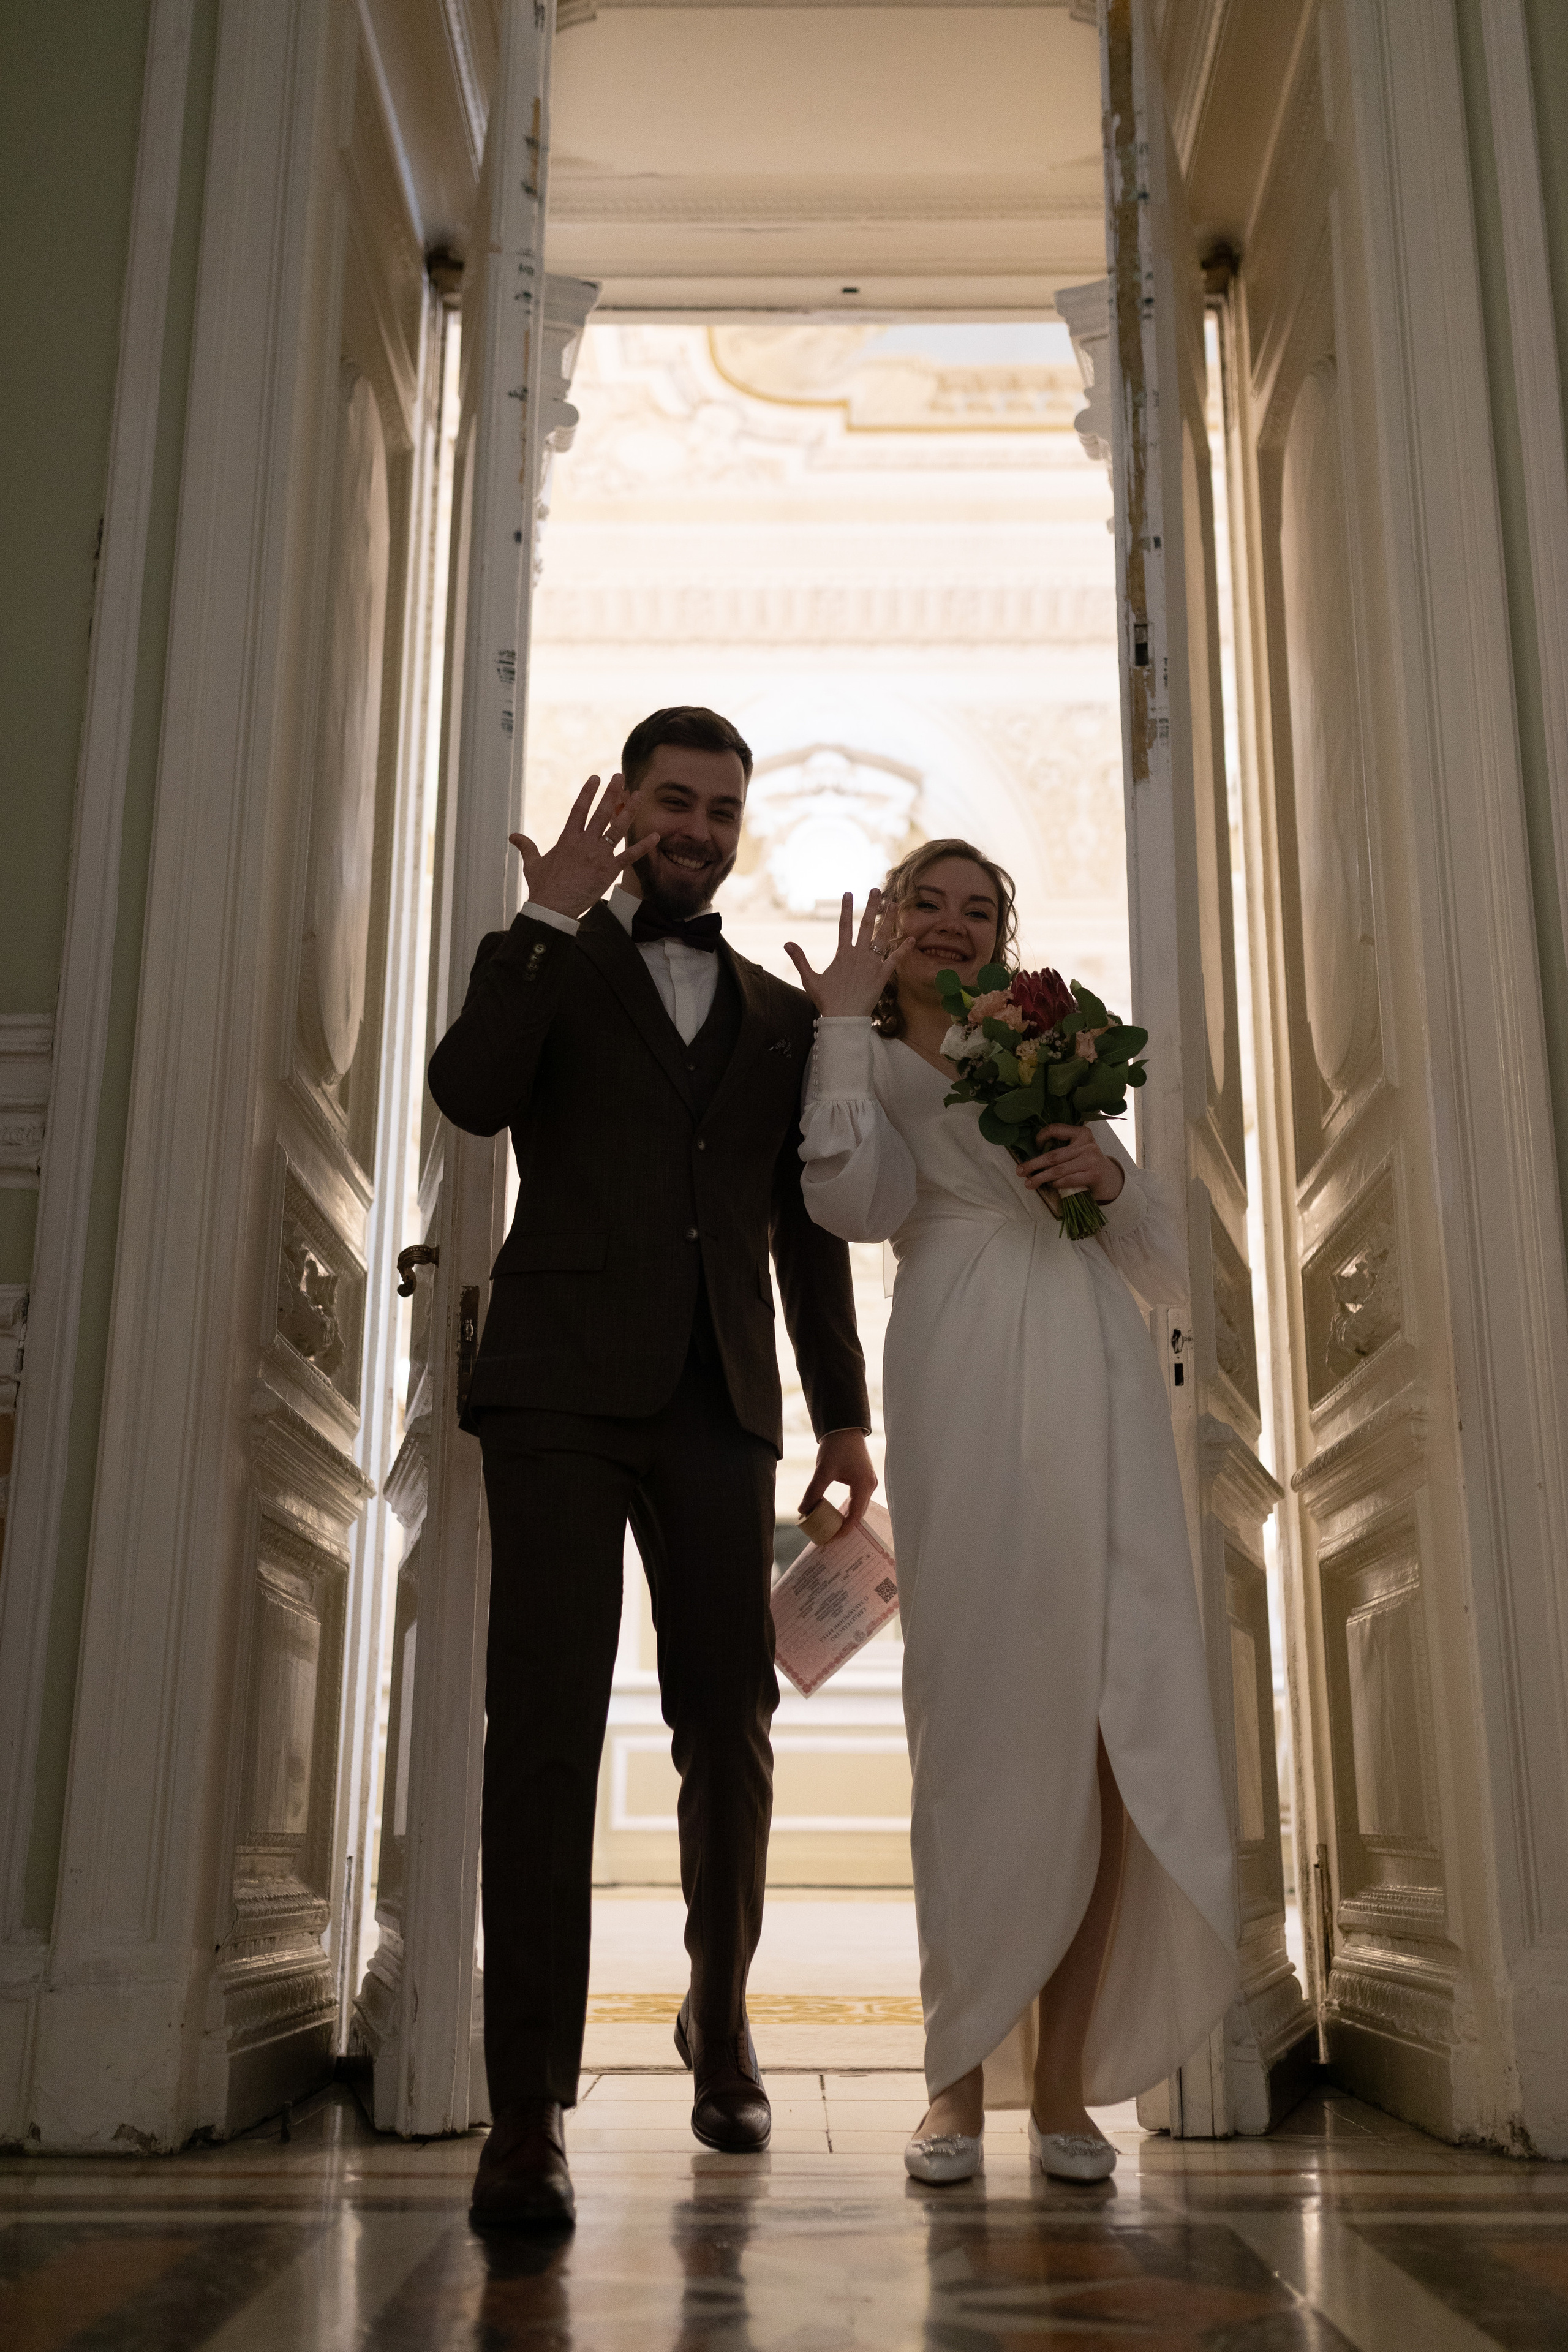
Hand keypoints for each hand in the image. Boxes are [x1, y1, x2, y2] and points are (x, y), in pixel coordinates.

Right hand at [509, 773, 658, 918]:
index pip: (579, 809)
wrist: (553, 907)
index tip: (596, 778)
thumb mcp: (532, 864)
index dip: (588, 792)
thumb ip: (526, 847)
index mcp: (567, 838)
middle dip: (612, 793)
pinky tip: (655, 835)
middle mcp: (585, 843)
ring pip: (617, 828)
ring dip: (629, 810)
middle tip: (620, 777)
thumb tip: (513, 837)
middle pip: (601, 812)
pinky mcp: (609, 871)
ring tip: (639, 795)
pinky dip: (643, 846)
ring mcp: (598, 855)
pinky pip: (630, 856)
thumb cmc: (542, 888)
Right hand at [783, 891, 917, 1016]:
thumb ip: (800, 960)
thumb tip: (787, 943)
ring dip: (889, 919)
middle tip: (877, 890)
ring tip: (894, 904)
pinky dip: (904, 948)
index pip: (844, 925)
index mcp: (842, 954)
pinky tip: (912, 938)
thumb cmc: (827, 1001)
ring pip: (883, 937)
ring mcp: (872, 964)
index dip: (846, 909)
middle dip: (872, 906)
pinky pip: (895, 959)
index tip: (849, 893)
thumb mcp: (810, 980)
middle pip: (867, 925)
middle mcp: (859, 955)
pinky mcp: (883, 976)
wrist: (844, 1018)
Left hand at [798, 1429, 877, 1531]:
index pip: (855, 1515)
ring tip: (834, 1528)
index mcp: (863, 1485)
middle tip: (832, 1537)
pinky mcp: (864, 1477)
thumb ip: (813, 1492)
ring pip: (860, 1506)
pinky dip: (850, 1507)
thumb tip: (803, 1511)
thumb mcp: (823, 1470)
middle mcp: (870, 1485)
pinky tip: (839, 1512)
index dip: (845, 1529)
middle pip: (859, 1513)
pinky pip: (859, 1498)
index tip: (833, 1539)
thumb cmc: (836, 1447)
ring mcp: (869, 1481)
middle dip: (846, 1526)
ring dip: (848, 1517)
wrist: (844, 1427)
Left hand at [1017, 1121, 1124, 1202]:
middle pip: (1053, 1155)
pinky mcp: (1093, 1174)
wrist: (1110, 1178)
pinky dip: (1057, 1184)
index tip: (1034, 1146)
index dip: (1041, 1136)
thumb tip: (1034, 1155)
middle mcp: (1087, 1144)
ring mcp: (1091, 1159)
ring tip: (1029, 1183)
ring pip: (1058, 1170)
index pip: (1056, 1129)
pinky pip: (1067, 1180)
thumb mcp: (1078, 1149)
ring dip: (1041, 1178)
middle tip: (1020, 1170)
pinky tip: (1051, 1186)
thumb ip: (1062, 1148)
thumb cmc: (1088, 1163)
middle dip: (1034, 1164)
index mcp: (1081, 1133)